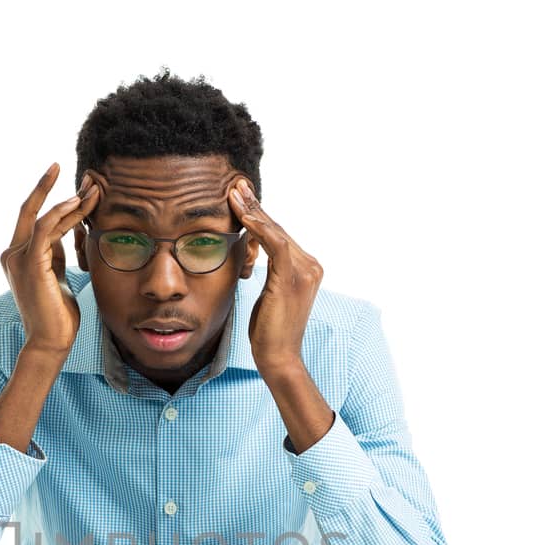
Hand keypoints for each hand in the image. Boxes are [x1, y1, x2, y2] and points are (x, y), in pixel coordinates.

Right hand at [0, 162, 100, 356]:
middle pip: (33, 210)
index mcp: (19, 256)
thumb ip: (56, 253)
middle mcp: (12, 254)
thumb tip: (69, 231)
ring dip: (71, 202)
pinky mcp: (29, 263)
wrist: (50, 341)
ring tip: (94, 191)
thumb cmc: (58, 315)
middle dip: (54, 187)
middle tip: (84, 174)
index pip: (32, 217)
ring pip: (44, 217)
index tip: (68, 178)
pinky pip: (45, 229)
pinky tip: (79, 205)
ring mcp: (18, 258)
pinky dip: (62, 214)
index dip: (48, 195)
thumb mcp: (58, 276)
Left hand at [228, 178, 322, 368]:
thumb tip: (250, 256)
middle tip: (235, 186)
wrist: (279, 357)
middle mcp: (310, 266)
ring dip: (253, 211)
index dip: (260, 215)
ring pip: (276, 232)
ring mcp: (304, 271)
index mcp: (307, 268)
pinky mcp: (291, 278)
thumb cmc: (269, 331)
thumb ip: (268, 273)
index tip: (240, 198)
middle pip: (278, 228)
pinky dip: (259, 228)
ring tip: (233, 195)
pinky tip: (242, 217)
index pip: (280, 235)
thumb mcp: (269, 295)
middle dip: (255, 206)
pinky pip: (275, 244)